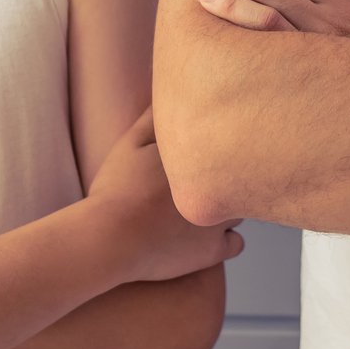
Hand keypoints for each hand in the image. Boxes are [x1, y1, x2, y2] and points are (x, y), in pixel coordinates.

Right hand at [86, 108, 244, 282]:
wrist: (109, 239)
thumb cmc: (117, 188)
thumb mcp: (131, 144)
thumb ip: (155, 119)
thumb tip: (174, 95)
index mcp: (201, 159)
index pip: (228, 145)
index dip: (218, 148)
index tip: (207, 152)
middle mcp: (217, 187)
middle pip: (239, 176)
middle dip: (226, 176)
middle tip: (207, 178)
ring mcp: (217, 222)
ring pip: (240, 209)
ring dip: (229, 206)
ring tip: (204, 206)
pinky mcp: (212, 253)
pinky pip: (237, 243)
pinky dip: (226, 240)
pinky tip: (208, 236)